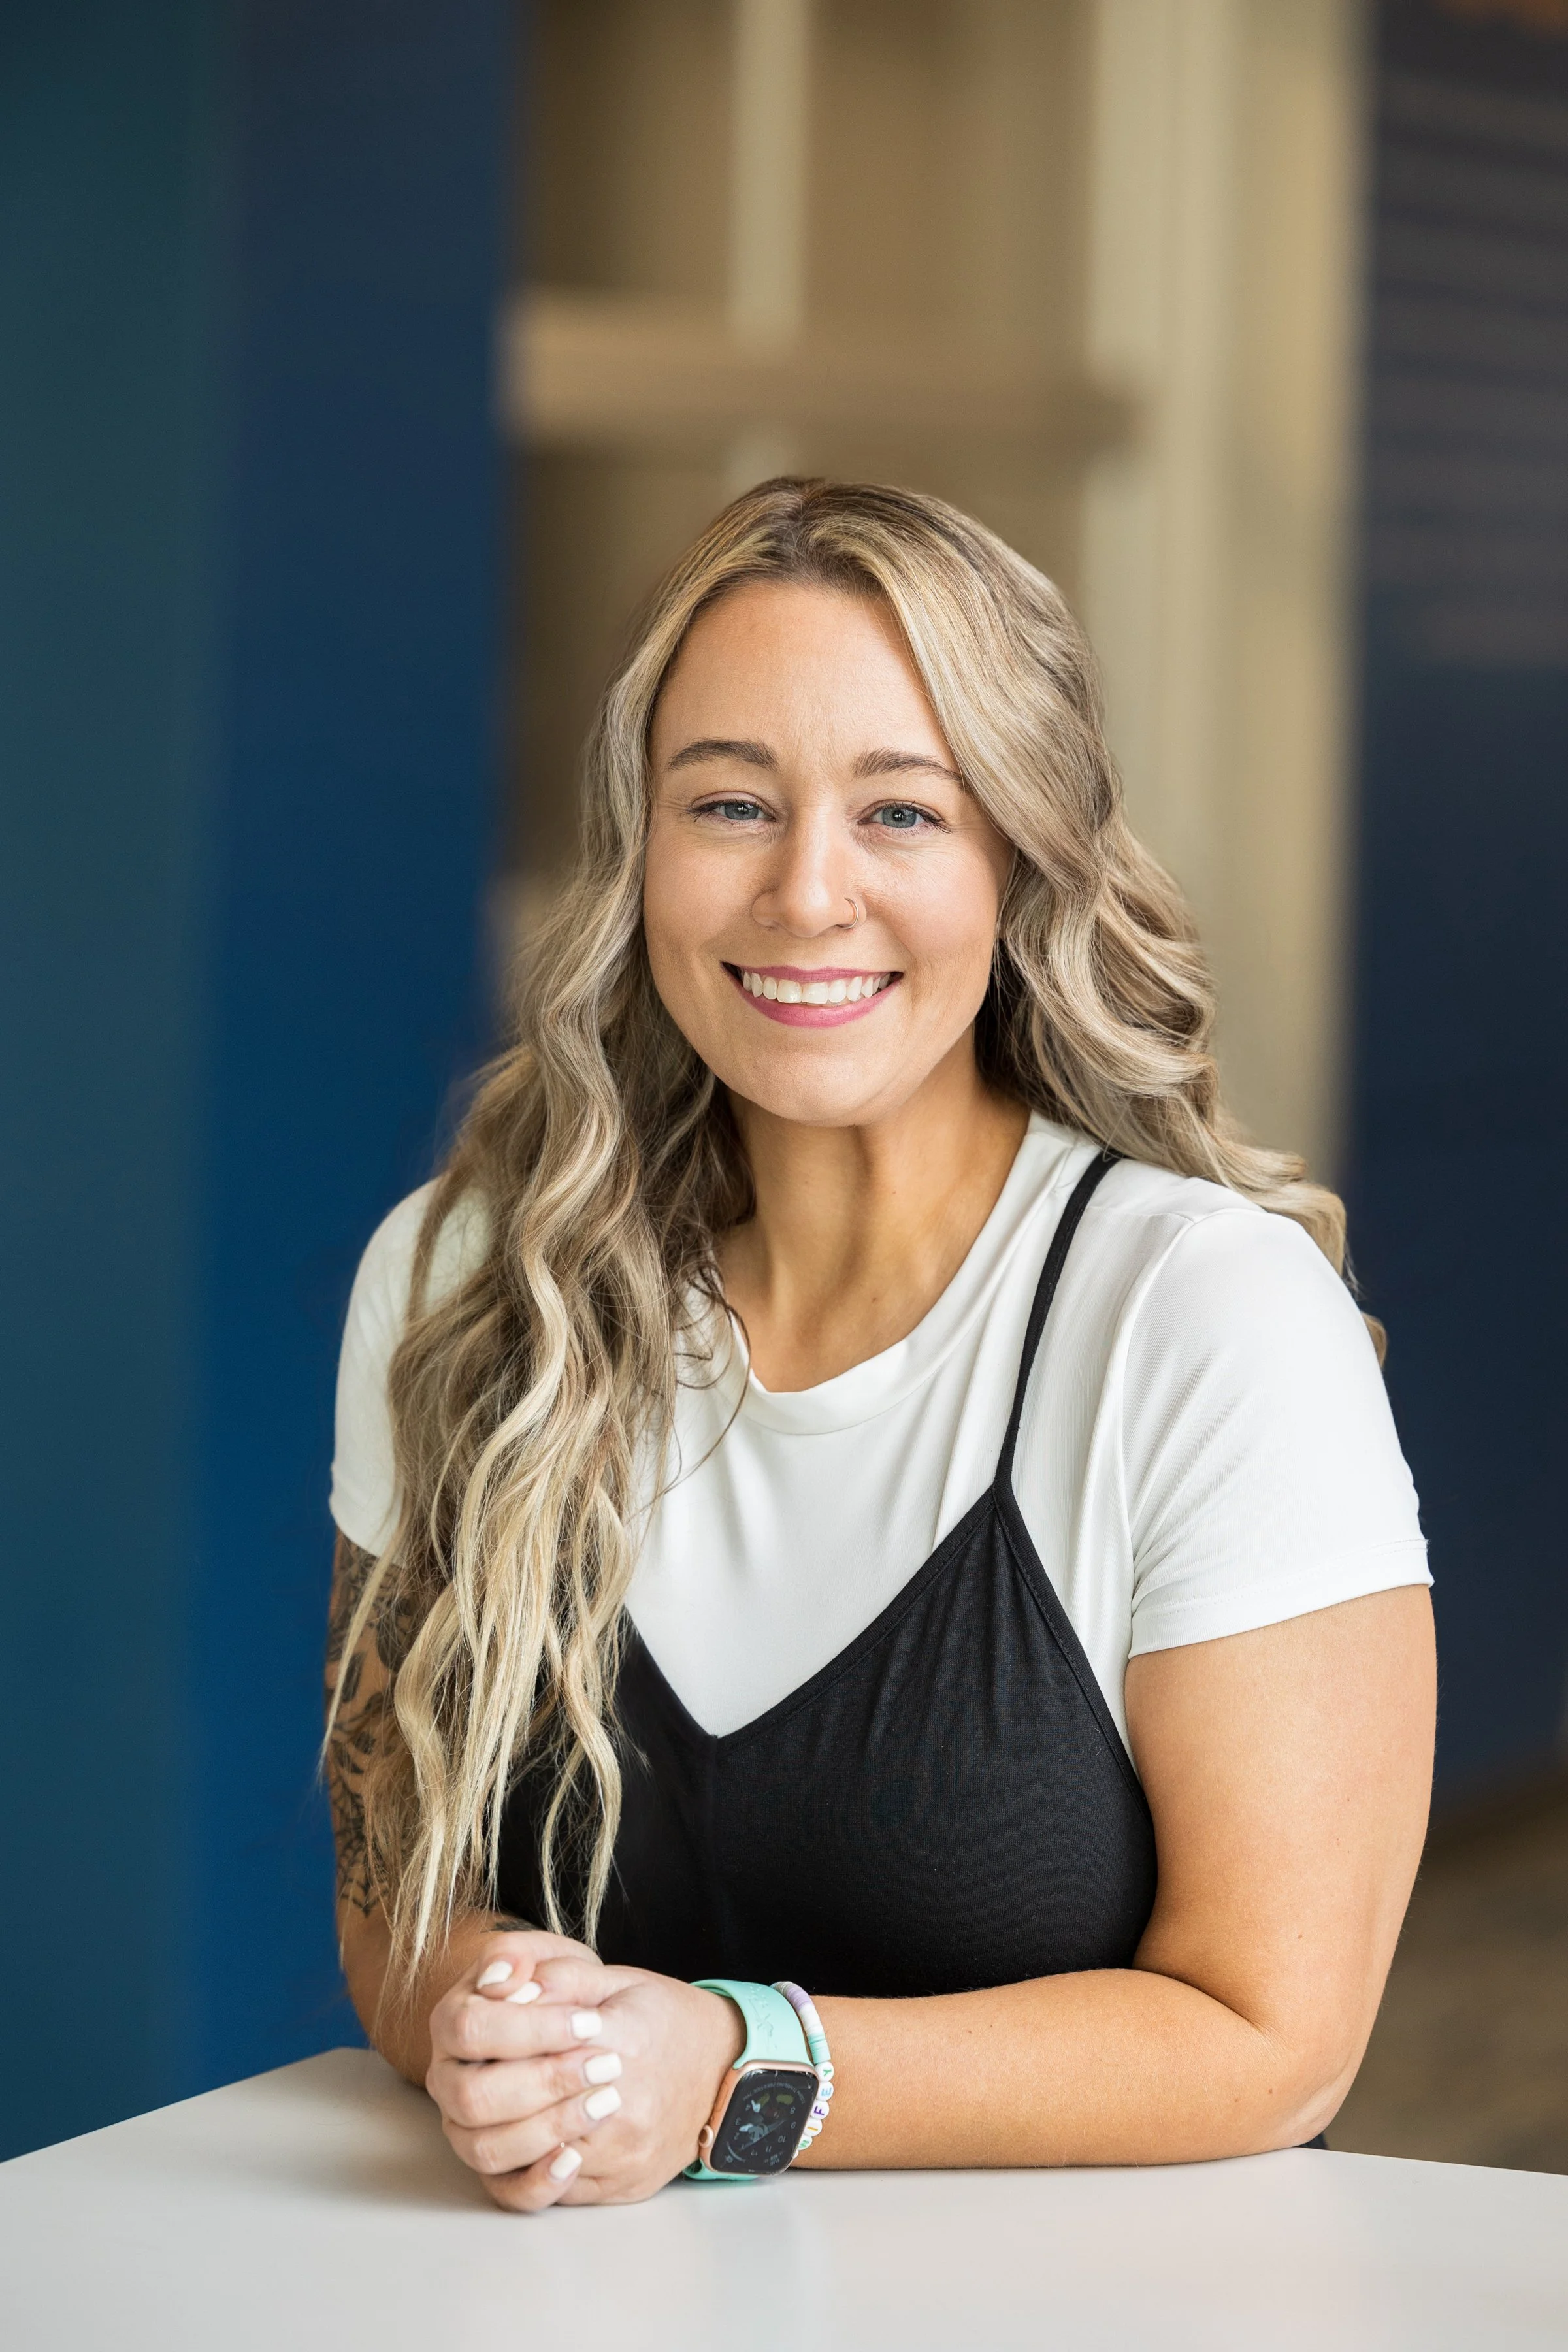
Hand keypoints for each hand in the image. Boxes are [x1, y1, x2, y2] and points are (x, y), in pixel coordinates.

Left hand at [425, 1932, 741, 2211]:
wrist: (724, 2071)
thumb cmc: (666, 2019)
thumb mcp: (619, 1981)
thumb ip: (562, 1977)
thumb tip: (506, 1986)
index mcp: (622, 2042)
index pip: (537, 2044)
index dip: (504, 2033)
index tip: (491, 2021)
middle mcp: (624, 2107)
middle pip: (522, 2109)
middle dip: (493, 2085)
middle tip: (483, 2066)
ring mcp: (620, 2155)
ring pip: (529, 2157)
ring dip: (500, 2129)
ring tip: (496, 2105)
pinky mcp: (619, 2187)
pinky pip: (554, 2193)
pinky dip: (525, 2168)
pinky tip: (519, 2140)